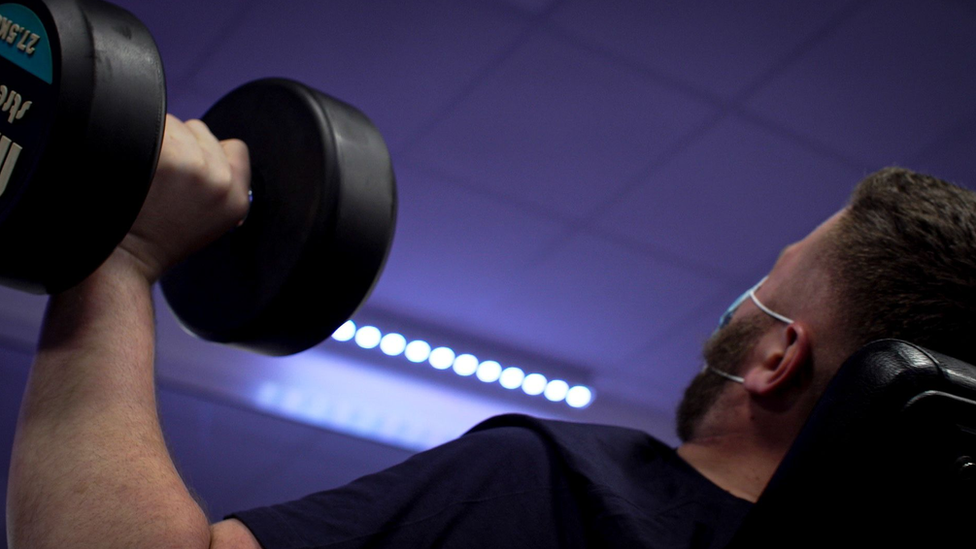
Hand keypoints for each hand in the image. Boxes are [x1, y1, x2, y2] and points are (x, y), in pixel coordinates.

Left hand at [118, 115, 250, 283]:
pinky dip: (136, 137)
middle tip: (161, 178)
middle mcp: (221, 182)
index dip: (210, 153)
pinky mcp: (165, 157)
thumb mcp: (210, 221)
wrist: (124, 257)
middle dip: (181, 145)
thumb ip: (222, 185)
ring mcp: (194, 167)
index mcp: (237, 200)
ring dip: (157, 140)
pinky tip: (131, 164)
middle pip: (201, 132)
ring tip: (144, 173)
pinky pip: (150, 125)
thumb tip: (215, 149)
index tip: (190, 170)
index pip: (234, 148)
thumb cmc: (158, 237)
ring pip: (174, 125)